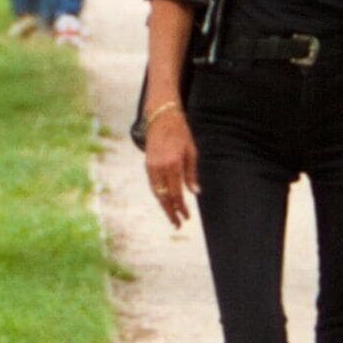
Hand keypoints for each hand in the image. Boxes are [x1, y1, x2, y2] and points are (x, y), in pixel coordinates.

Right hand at [143, 107, 197, 227]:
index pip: (177, 193)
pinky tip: (165, 200)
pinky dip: (159, 194)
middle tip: (178, 224)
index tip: (187, 217)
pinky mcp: (147, 164)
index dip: (181, 207)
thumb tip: (195, 192)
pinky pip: (153, 185)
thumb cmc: (181, 133)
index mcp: (173, 164)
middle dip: (171, 212)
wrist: (161, 117)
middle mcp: (160, 167)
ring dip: (164, 206)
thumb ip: (192, 174)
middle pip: (164, 197)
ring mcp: (151, 166)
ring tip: (172, 216)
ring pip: (156, 192)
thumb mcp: (191, 152)